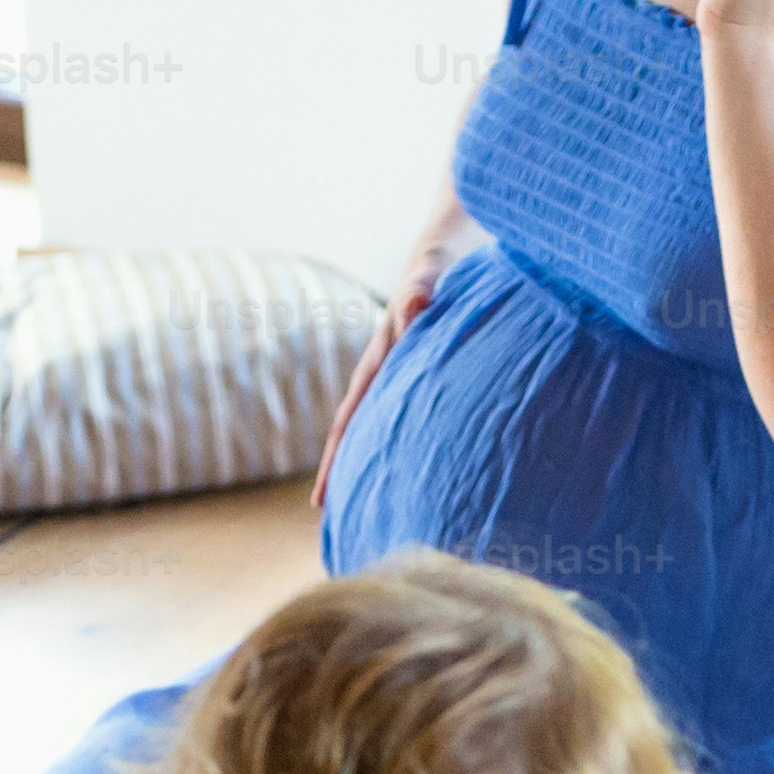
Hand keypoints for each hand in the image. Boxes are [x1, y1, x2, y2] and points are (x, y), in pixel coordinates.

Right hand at [313, 257, 440, 509]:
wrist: (453, 251)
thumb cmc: (442, 264)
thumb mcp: (431, 274)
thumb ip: (420, 291)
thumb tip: (412, 307)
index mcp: (381, 360)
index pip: (351, 417)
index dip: (335, 459)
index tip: (320, 498)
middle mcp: (389, 374)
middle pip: (360, 434)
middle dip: (346, 475)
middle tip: (333, 522)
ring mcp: (407, 377)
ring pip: (385, 430)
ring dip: (375, 465)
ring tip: (372, 508)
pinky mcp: (429, 376)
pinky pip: (414, 419)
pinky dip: (410, 446)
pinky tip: (425, 473)